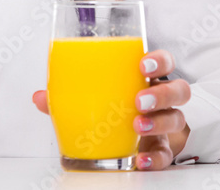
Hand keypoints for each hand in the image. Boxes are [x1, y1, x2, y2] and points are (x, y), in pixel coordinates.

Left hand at [31, 48, 190, 170]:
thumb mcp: (93, 98)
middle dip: (161, 93)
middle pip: (179, 89)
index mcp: (145, 78)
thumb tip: (39, 97)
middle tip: (139, 101)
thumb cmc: (113, 108)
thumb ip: (68, 96)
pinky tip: (140, 159)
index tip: (142, 64)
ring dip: (159, 122)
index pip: (163, 61)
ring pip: (177, 118)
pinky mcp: (163, 148)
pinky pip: (167, 154)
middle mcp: (161, 99)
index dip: (158, 60)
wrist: (131, 138)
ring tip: (137, 126)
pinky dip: (155, 158)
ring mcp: (165, 124)